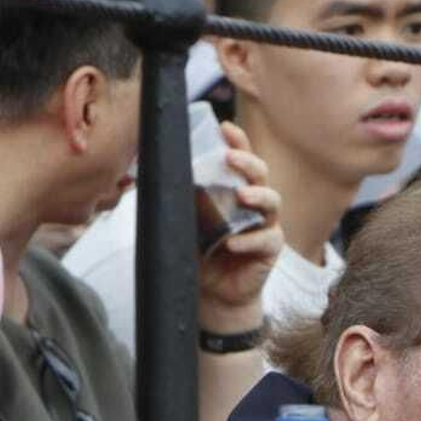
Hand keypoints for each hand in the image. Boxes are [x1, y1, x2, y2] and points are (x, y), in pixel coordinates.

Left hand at [199, 121, 283, 332]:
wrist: (214, 294)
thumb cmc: (201, 252)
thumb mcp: (185, 222)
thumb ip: (179, 200)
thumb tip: (148, 173)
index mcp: (235, 191)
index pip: (241, 161)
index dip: (237, 142)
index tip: (224, 127)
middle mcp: (255, 204)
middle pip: (261, 175)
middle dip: (248, 162)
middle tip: (230, 158)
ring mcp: (266, 226)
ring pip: (273, 203)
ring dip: (259, 196)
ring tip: (242, 196)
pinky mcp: (270, 250)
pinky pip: (266, 240)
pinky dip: (249, 241)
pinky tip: (232, 245)